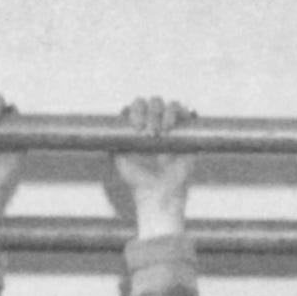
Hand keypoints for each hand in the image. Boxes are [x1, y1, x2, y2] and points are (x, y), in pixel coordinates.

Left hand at [112, 99, 194, 235]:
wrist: (159, 194)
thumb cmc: (137, 179)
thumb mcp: (118, 158)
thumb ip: (113, 140)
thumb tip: (109, 125)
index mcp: (139, 125)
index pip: (137, 105)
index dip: (136, 110)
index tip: (136, 126)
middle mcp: (155, 122)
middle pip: (153, 101)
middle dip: (150, 113)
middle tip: (149, 133)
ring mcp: (172, 126)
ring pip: (169, 104)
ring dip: (164, 113)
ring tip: (161, 132)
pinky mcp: (187, 132)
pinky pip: (186, 112)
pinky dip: (179, 113)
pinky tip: (171, 128)